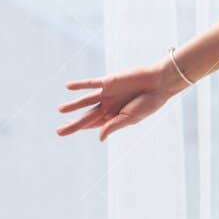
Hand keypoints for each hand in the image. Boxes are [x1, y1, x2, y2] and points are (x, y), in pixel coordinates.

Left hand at [56, 61, 179, 140]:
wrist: (159, 83)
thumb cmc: (149, 103)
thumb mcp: (131, 117)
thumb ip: (114, 126)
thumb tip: (99, 137)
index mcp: (116, 116)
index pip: (94, 124)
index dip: (80, 128)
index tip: (65, 132)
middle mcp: (109, 105)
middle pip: (87, 116)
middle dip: (73, 123)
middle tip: (59, 131)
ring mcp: (108, 93)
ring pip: (86, 100)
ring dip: (73, 105)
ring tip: (60, 110)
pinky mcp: (109, 81)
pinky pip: (91, 83)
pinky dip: (80, 85)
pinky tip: (68, 86)